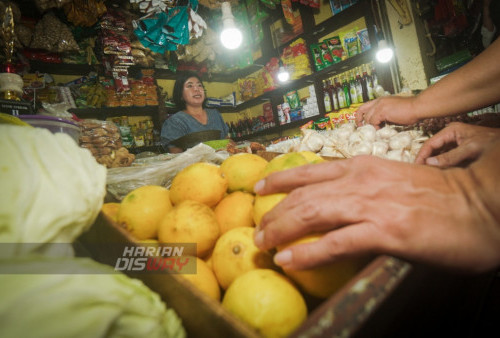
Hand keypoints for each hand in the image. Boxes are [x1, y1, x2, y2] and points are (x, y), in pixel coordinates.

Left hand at [253, 156, 499, 272]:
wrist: (482, 205)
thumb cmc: (442, 197)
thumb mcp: (396, 181)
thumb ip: (367, 187)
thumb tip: (343, 201)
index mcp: (364, 166)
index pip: (310, 170)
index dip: (281, 179)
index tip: (261, 188)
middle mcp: (361, 180)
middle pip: (303, 195)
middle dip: (274, 213)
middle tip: (258, 229)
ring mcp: (371, 204)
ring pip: (311, 213)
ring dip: (281, 230)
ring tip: (264, 244)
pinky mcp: (385, 231)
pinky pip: (335, 243)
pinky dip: (308, 253)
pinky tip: (290, 260)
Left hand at [356, 96, 418, 127]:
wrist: (417, 107)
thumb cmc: (409, 111)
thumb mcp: (393, 112)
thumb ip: (384, 116)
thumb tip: (379, 125)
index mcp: (381, 100)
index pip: (365, 106)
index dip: (361, 115)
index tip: (361, 123)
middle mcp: (378, 101)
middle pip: (362, 110)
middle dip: (360, 120)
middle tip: (361, 128)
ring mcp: (379, 105)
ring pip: (368, 118)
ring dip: (371, 126)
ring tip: (377, 130)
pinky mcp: (382, 111)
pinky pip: (373, 121)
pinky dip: (375, 127)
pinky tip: (380, 129)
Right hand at [415, 122, 499, 166]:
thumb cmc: (492, 142)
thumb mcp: (470, 149)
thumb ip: (450, 157)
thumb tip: (429, 163)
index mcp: (451, 131)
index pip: (430, 143)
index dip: (422, 155)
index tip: (416, 167)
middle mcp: (451, 135)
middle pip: (433, 149)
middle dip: (426, 160)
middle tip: (419, 172)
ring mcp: (455, 143)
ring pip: (439, 154)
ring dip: (434, 163)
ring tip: (427, 173)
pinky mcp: (459, 151)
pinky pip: (447, 158)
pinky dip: (442, 165)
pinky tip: (439, 172)